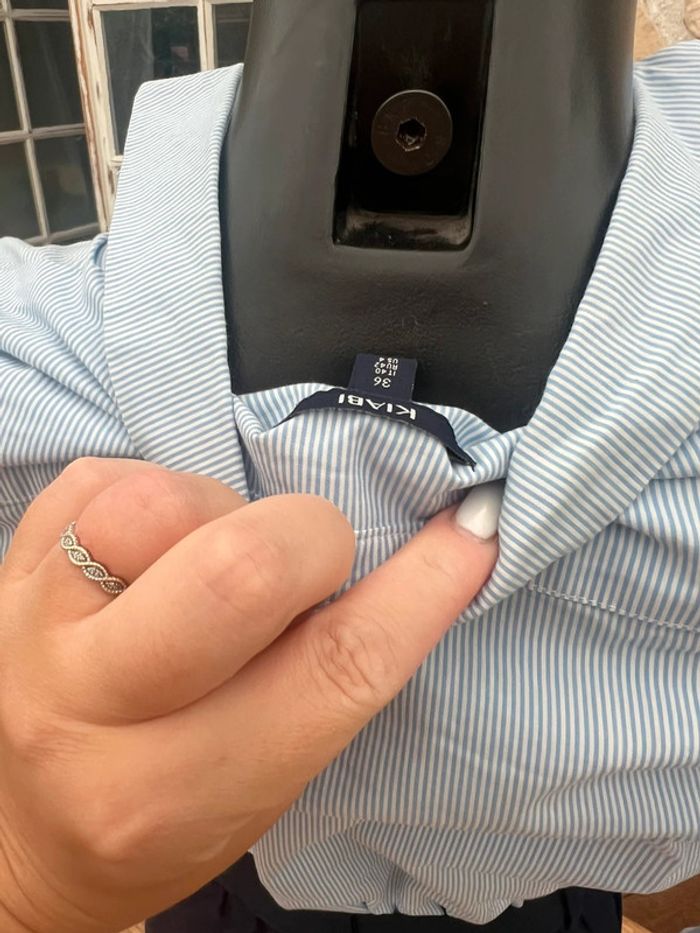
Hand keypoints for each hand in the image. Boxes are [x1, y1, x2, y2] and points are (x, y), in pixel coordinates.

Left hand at [0, 458, 498, 932]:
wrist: (24, 830)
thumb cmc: (161, 812)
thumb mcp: (262, 782)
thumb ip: (329, 678)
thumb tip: (430, 556)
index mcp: (180, 788)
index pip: (334, 669)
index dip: (421, 589)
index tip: (470, 534)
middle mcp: (94, 712)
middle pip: (240, 570)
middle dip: (309, 540)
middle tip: (306, 562)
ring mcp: (36, 629)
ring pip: (159, 503)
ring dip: (217, 511)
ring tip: (206, 555)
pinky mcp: (10, 564)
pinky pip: (105, 475)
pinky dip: (153, 494)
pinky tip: (148, 548)